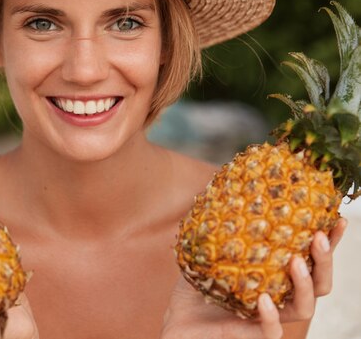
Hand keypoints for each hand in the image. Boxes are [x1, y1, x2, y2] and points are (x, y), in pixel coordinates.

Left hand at [161, 217, 346, 338]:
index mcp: (275, 277)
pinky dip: (272, 317)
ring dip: (305, 284)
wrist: (176, 322)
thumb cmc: (194, 290)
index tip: (337, 219)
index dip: (328, 243)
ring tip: (296, 261)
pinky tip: (264, 299)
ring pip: (305, 308)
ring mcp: (269, 318)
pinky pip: (272, 332)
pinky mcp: (252, 336)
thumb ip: (219, 230)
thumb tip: (222, 190)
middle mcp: (279, 297)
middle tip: (319, 236)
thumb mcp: (206, 254)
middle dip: (325, 260)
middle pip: (319, 284)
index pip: (310, 259)